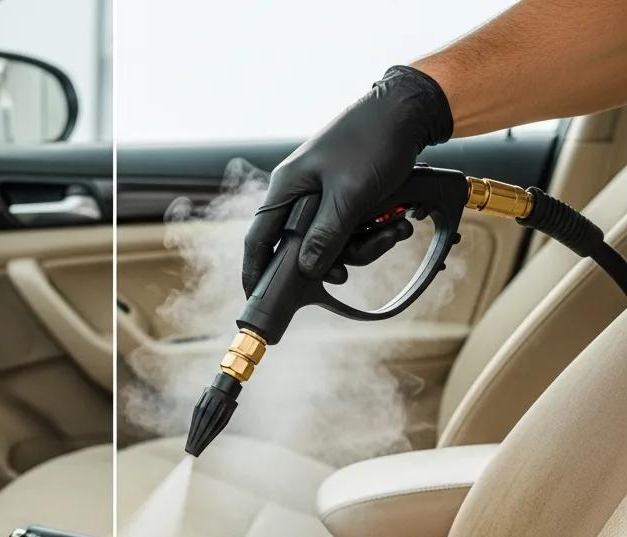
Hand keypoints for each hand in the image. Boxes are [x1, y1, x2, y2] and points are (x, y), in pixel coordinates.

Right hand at [242, 66, 452, 292]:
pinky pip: (350, 228)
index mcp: (287, 188)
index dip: (254, 270)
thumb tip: (306, 270)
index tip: (254, 297)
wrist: (410, 109)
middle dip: (330, 261)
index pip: (258, 238)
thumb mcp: (349, 195)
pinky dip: (372, 232)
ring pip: (330, 240)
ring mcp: (322, 194)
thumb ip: (325, 236)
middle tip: (345, 274)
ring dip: (362, 245)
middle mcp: (299, 193)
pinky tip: (395, 224)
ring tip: (392, 232)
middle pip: (300, 247)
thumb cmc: (373, 141)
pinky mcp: (345, 195)